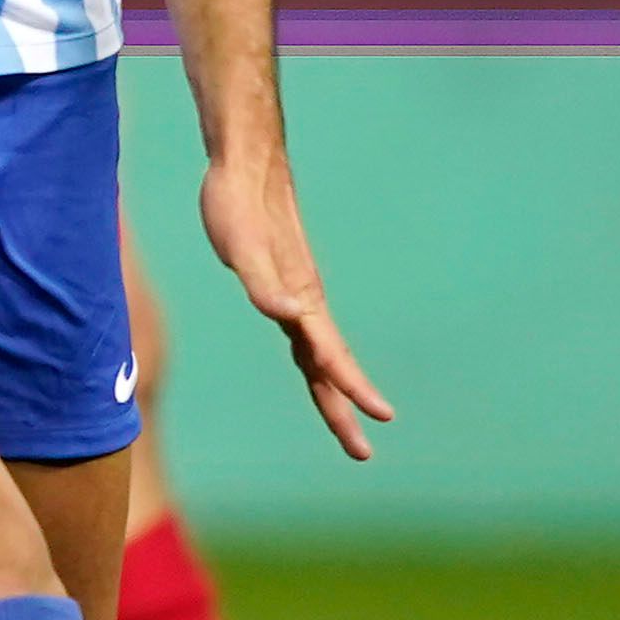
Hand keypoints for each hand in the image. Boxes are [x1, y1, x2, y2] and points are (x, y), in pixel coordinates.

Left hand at [198, 148, 390, 460]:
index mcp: (300, 297)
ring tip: (347, 424)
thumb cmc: (238, 203)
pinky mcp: (280, 286)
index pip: (330, 355)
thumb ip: (263, 282)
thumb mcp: (241, 244)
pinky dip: (315, 363)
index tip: (380, 418)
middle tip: (362, 454)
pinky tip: (315, 368)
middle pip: (329, 368)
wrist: (245, 165)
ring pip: (319, 356)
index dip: (352, 389)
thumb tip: (289, 315)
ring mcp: (294, 295)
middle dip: (344, 411)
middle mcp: (304, 301)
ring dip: (333, 392)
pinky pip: (303, 337)